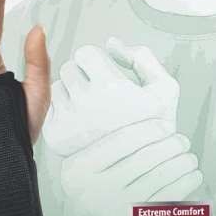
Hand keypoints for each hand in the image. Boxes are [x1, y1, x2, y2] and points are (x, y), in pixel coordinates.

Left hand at [42, 37, 179, 156]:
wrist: (140, 171)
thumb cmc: (152, 129)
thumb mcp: (164, 88)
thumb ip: (142, 57)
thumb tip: (112, 45)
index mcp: (111, 88)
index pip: (85, 53)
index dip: (97, 62)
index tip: (105, 75)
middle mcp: (86, 104)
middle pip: (68, 68)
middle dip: (83, 75)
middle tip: (99, 93)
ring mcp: (69, 121)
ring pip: (57, 87)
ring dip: (71, 91)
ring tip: (91, 108)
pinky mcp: (56, 135)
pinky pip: (50, 108)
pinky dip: (62, 111)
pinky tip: (81, 121)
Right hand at [60, 119, 203, 215]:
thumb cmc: (91, 183)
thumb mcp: (80, 161)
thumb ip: (101, 138)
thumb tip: (138, 100)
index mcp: (79, 169)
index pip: (121, 140)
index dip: (149, 128)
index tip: (164, 124)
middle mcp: (95, 191)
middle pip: (145, 158)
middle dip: (171, 145)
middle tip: (181, 140)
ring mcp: (116, 210)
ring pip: (160, 177)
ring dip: (182, 162)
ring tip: (188, 156)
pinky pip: (168, 199)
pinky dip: (186, 184)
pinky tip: (192, 174)